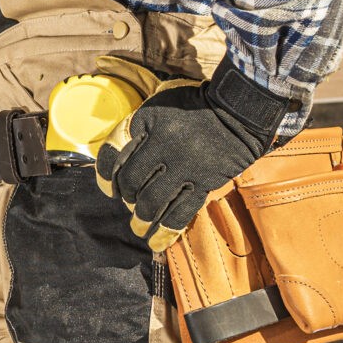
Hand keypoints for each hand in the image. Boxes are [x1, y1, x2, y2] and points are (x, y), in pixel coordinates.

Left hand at [93, 65, 287, 252]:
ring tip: (138, 227)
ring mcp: (183, 166)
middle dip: (125, 195)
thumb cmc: (193, 106)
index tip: (108, 188)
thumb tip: (119, 152)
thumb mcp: (159, 103)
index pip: (112, 153)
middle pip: (130, 181)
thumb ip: (138, 125)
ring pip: (152, 201)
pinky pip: (181, 211)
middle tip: (128, 201)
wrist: (238, 111)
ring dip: (142, 217)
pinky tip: (156, 240)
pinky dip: (167, 229)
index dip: (103, 175)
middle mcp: (161, 146)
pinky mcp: (203, 182)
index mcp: (145, 123)